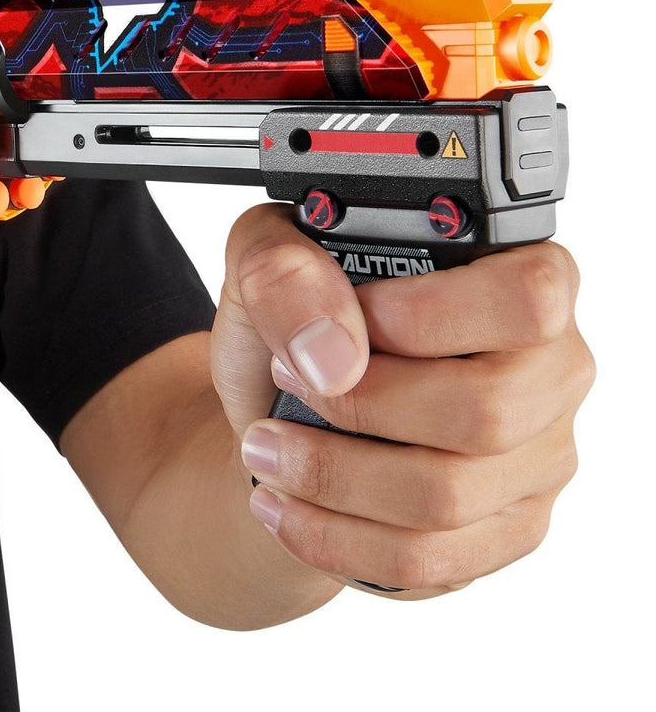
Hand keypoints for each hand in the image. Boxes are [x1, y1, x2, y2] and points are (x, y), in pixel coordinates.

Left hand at [210, 203, 593, 597]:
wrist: (279, 393)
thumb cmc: (294, 312)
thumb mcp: (263, 256)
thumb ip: (284, 271)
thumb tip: (330, 352)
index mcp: (518, 271)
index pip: (529, 300)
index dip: (431, 317)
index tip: (349, 321)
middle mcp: (551, 367)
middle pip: (487, 412)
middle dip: (361, 406)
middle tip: (283, 380)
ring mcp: (537, 457)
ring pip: (450, 497)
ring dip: (335, 477)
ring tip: (264, 447)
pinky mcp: (505, 530)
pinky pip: (430, 558)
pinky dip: (337, 536)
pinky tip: (283, 505)